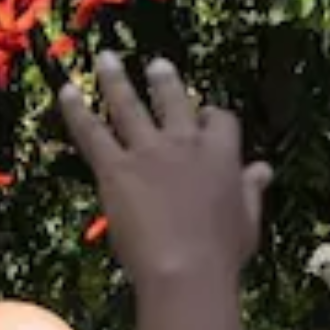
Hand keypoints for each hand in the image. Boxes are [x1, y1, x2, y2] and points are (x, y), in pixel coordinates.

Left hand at [56, 52, 273, 287]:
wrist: (186, 270)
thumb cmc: (221, 254)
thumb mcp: (248, 221)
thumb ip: (251, 191)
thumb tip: (263, 170)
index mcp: (221, 154)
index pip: (219, 120)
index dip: (211, 116)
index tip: (206, 114)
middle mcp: (184, 143)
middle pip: (172, 100)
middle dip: (164, 80)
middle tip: (156, 64)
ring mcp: (148, 152)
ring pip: (128, 105)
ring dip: (114, 80)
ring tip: (105, 59)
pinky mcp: (116, 169)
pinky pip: (93, 132)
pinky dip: (77, 111)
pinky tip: (66, 92)